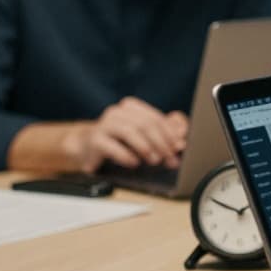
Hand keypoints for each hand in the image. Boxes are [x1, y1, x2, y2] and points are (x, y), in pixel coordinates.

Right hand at [63, 97, 188, 171]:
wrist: (88, 147)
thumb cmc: (121, 141)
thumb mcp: (144, 135)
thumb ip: (165, 131)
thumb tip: (182, 133)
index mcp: (131, 107)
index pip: (156, 118)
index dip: (170, 133)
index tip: (179, 147)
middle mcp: (117, 112)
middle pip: (145, 124)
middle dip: (161, 143)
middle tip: (169, 158)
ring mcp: (103, 125)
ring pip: (129, 131)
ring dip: (145, 147)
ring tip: (154, 160)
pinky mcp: (94, 140)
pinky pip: (111, 146)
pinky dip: (125, 155)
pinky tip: (134, 163)